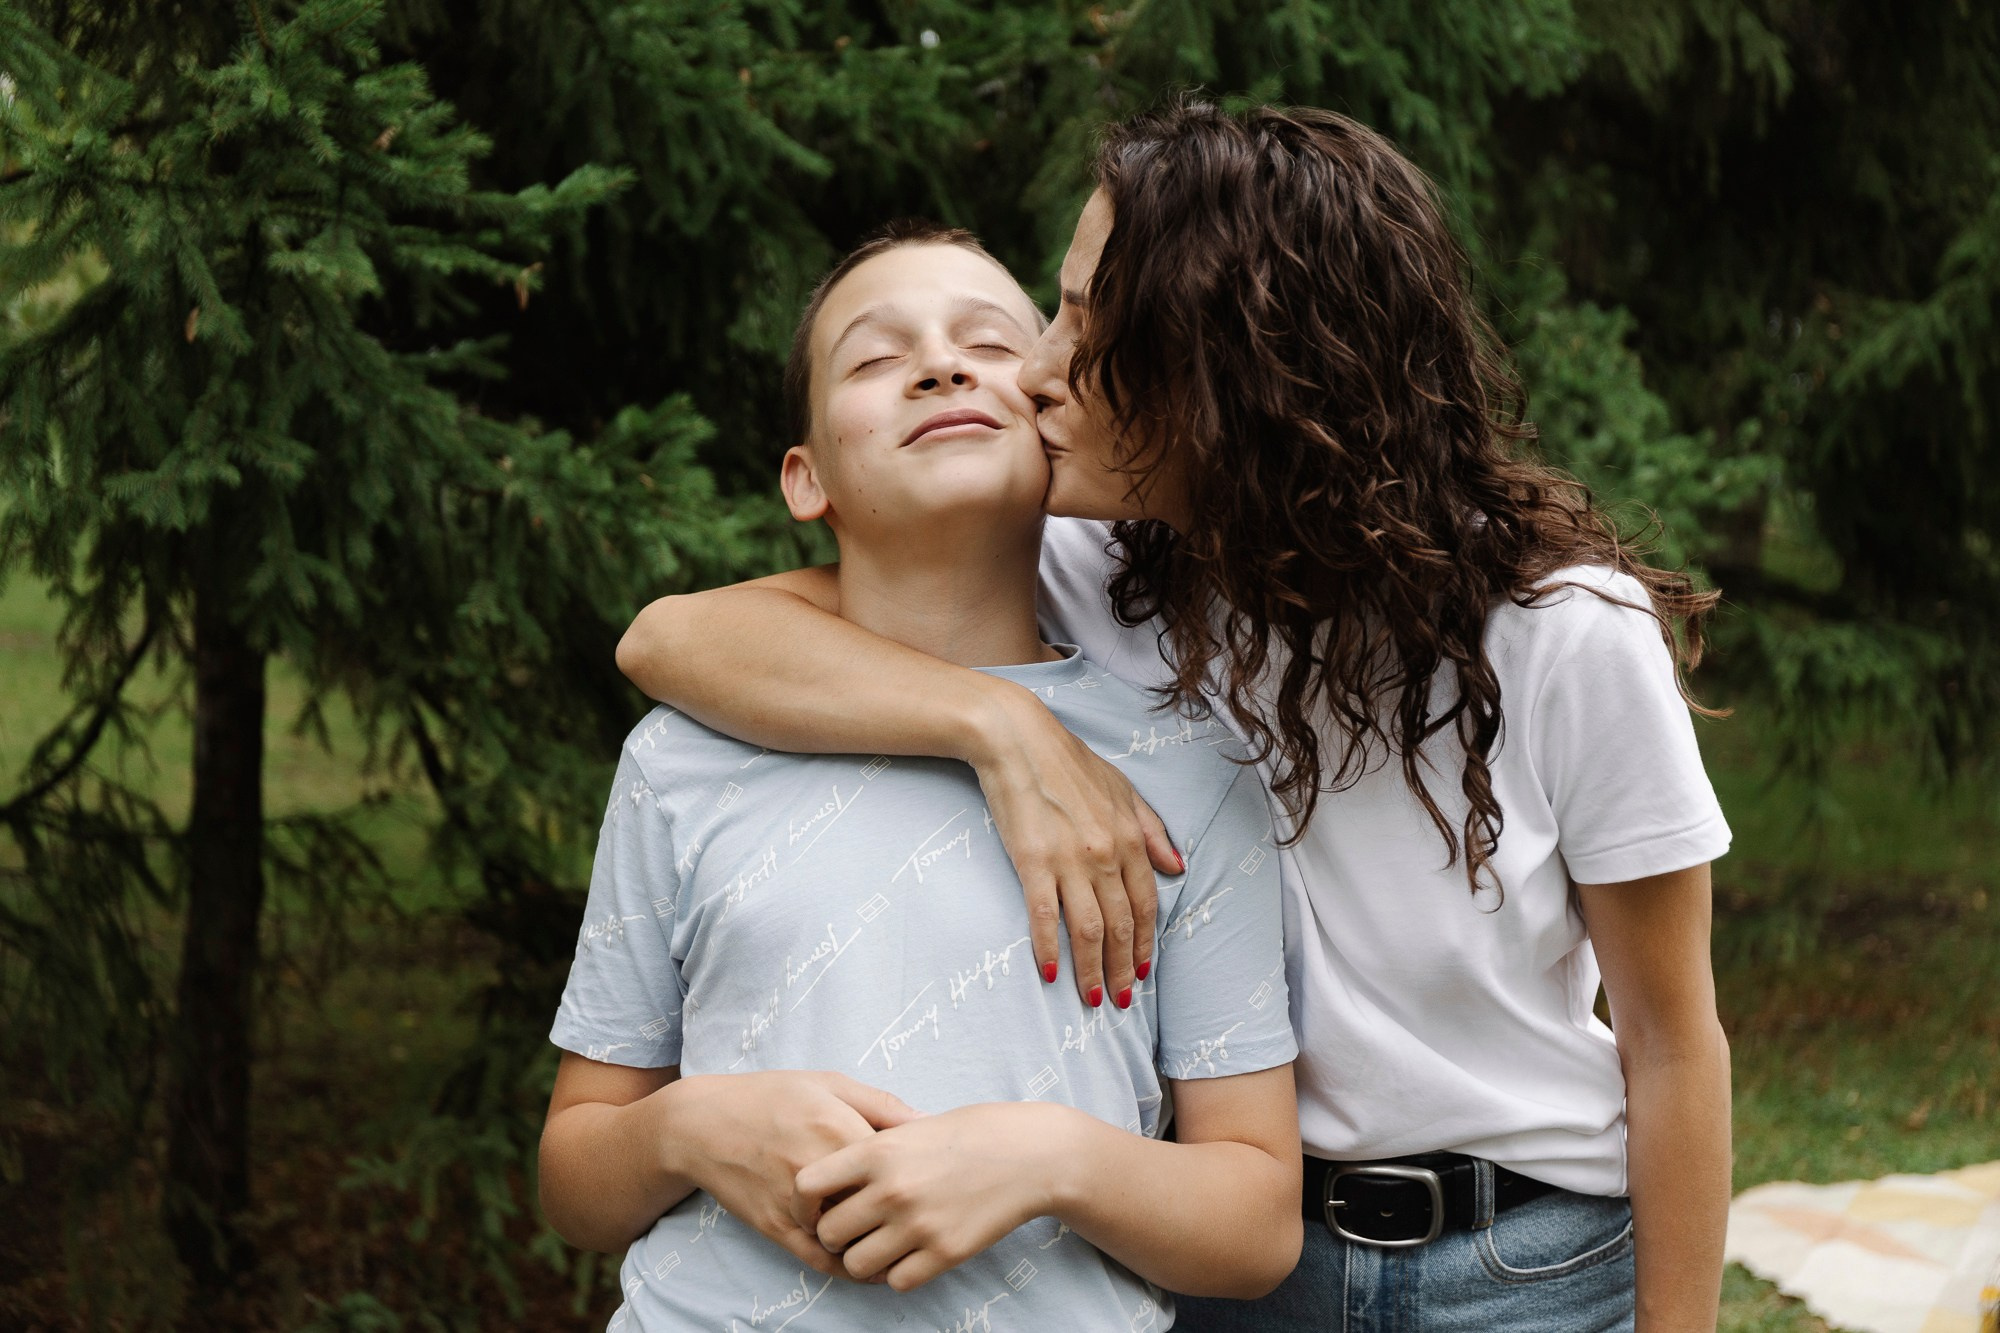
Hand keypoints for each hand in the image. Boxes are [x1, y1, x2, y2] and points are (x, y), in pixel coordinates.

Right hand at [664, 1071, 922, 1277]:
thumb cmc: (771, 1096)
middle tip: (927, 1215)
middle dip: (903, 1212)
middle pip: (877, 1205)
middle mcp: (818, 1169)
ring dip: (878, 1243)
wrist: (702, 1124)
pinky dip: (847, 1267)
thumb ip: (882, 1104)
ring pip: (851, 1237)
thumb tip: (929, 1122)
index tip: (934, 1178)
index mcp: (837, 1128)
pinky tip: (866, 1264)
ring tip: (902, 1243)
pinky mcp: (774, 1227)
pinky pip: (819, 1259)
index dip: (920, 1174)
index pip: (897, 1164)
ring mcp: (794, 1203)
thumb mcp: (829, 1083)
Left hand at [795, 1102, 1074, 1291]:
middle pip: (829, 1233)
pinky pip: (896, 1281)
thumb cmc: (971, 1132)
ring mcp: (918, 1225)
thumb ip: (871, 1147)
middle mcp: (892, 1190)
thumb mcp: (913, 1124)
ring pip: (856, 1265)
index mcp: (878, 1150)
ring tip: (880, 1244)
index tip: (815, 1207)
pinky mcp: (944, 1254)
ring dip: (863, 1258)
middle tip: (853, 1228)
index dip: (804, 1202)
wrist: (1028, 1154)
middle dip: (834, 1235)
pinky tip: (909, 1254)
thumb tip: (831, 1171)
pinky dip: (897, 1272)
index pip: (808, 1185)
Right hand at [971, 684, 1181, 1008]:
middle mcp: (1105, 854)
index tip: (1142, 972)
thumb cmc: (1068, 762)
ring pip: (1088, 929)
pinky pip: (1045, 916)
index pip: (1145, 904)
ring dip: (1092, 970)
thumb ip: (1152, 831)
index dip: (1144, 943)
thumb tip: (1177, 867)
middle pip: (1120, 925)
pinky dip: (1050, 948)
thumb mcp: (1123, 790)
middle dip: (1122, 968)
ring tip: (1093, 1000)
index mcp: (1130, 837)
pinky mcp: (1032, 862)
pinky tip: (1051, 973)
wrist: (1018, 738)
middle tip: (1122, 1000)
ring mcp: (1069, 860)